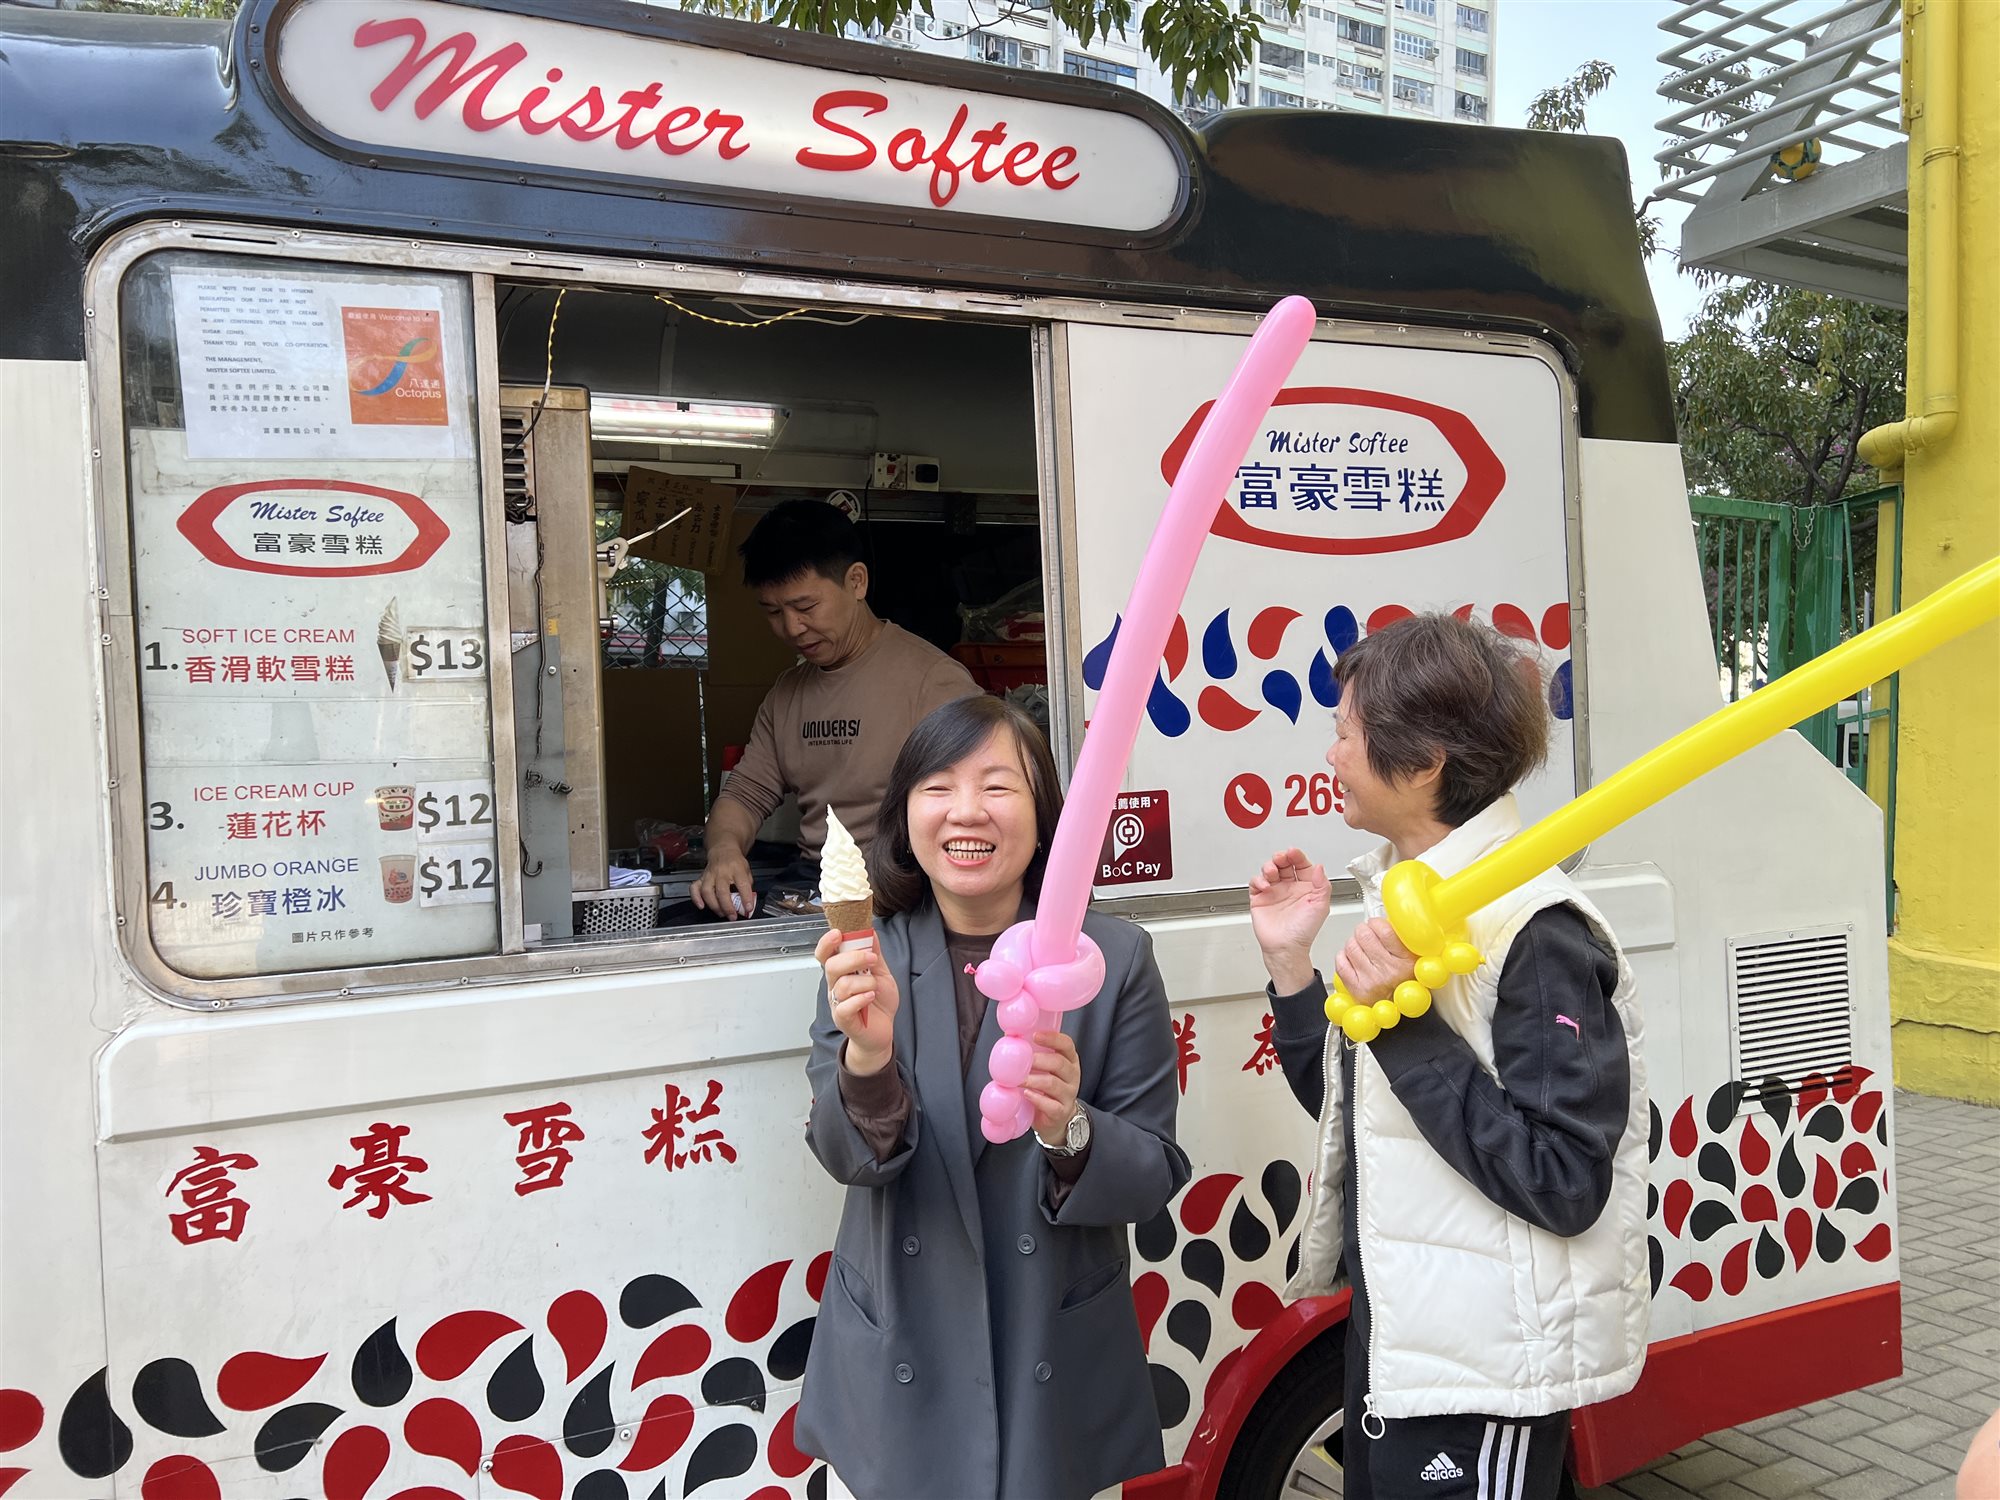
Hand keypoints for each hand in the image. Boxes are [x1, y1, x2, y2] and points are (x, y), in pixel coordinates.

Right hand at [692, 846, 754, 919]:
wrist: (723, 851)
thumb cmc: (735, 863)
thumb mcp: (747, 871)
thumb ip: (747, 887)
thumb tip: (747, 904)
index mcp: (736, 868)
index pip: (742, 884)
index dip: (746, 898)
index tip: (748, 908)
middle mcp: (721, 872)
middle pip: (722, 891)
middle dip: (727, 907)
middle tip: (732, 916)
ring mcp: (709, 875)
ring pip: (707, 892)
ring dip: (714, 906)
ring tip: (721, 913)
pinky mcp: (701, 877)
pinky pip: (695, 888)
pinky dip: (696, 898)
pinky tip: (701, 906)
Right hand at [815, 928, 899, 1073]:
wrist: (883, 1030)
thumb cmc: (879, 1002)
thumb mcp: (881, 973)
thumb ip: (874, 953)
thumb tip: (870, 931)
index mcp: (841, 972)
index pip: (825, 953)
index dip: (827, 942)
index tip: (838, 933)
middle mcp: (835, 986)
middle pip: (832, 966)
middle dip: (854, 958)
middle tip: (872, 959)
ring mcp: (837, 1003)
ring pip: (842, 985)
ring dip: (864, 982)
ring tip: (874, 987)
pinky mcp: (843, 1019)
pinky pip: (845, 1006)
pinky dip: (861, 999)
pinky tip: (871, 998)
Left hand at [1025, 1029, 1081, 1146]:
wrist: (1057, 1118)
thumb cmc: (1047, 1089)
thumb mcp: (1045, 1070)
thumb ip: (1034, 1055)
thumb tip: (1011, 1037)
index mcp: (1069, 1061)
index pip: (1067, 1045)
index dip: (1053, 1038)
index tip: (1036, 1036)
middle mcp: (1072, 1076)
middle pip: (1059, 1063)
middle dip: (1038, 1060)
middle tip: (1021, 1061)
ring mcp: (1068, 1095)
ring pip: (1053, 1084)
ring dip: (1034, 1080)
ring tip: (1019, 1080)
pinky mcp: (1061, 1112)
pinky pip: (1051, 1105)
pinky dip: (1037, 1099)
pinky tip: (1027, 1094)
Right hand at [1248, 848, 1330, 992]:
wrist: (1286, 947)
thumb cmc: (1304, 931)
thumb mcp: (1321, 906)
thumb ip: (1322, 884)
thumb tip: (1320, 867)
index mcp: (1305, 887)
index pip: (1301, 865)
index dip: (1297, 856)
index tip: (1294, 853)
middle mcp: (1290, 888)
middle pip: (1283, 864)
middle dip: (1281, 857)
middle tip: (1281, 858)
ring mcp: (1274, 892)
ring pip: (1269, 870)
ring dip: (1269, 866)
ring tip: (1271, 872)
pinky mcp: (1260, 898)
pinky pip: (1256, 882)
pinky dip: (1258, 880)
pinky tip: (1265, 886)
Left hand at [1333, 918, 1417, 1005]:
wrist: (1397, 1007)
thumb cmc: (1404, 978)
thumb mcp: (1412, 955)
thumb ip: (1400, 936)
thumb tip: (1381, 916)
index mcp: (1406, 960)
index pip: (1384, 930)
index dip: (1375, 922)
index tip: (1375, 924)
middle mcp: (1389, 972)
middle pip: (1364, 935)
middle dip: (1363, 931)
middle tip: (1367, 934)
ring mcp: (1371, 981)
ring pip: (1350, 946)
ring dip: (1354, 943)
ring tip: (1362, 947)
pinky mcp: (1356, 989)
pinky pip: (1340, 962)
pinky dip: (1344, 956)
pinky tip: (1353, 958)